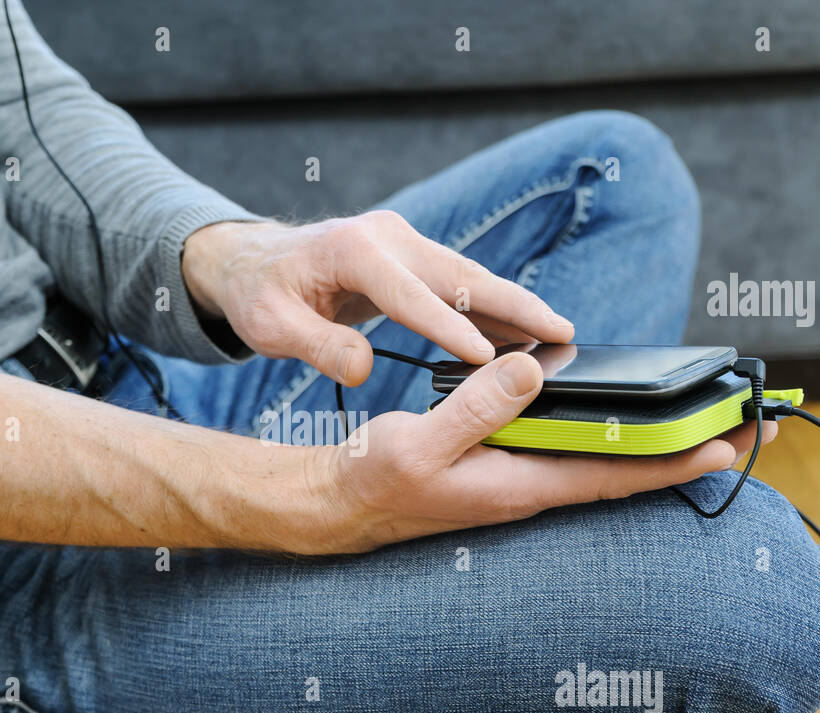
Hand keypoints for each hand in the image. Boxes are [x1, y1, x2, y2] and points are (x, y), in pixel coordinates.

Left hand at [182, 213, 574, 384]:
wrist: (259, 261)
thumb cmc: (263, 295)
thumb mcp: (272, 326)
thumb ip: (316, 345)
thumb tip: (362, 369)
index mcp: (352, 249)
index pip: (407, 294)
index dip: (447, 326)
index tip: (484, 357)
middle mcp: (386, 236)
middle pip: (458, 274)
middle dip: (512, 304)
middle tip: (560, 332)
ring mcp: (404, 241)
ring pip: (467, 276)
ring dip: (513, 305)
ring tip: (558, 334)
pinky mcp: (413, 256)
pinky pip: (458, 283)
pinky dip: (491, 307)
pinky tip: (522, 332)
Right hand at [304, 351, 777, 552]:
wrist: (344, 504)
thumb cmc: (377, 480)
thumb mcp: (421, 443)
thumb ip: (479, 407)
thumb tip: (536, 369)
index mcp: (521, 487)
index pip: (615, 474)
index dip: (675, 458)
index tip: (730, 441)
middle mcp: (534, 487)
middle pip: (627, 469)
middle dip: (691, 447)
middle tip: (754, 425)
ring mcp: (525, 477)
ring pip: (607, 458)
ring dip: (660, 439)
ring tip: (712, 417)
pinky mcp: (510, 463)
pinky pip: (576, 447)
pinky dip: (615, 431)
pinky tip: (629, 416)